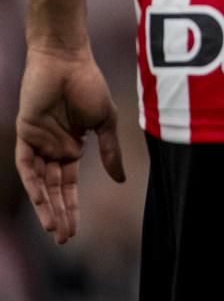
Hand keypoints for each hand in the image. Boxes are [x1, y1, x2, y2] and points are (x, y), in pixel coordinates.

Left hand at [15, 45, 124, 243]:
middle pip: (54, 190)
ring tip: (54, 228)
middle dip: (59, 215)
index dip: (72, 207)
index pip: (69, 185)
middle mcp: (52, 149)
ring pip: (39, 183)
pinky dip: (34, 183)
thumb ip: (110, 151)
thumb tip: (120, 181)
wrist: (69, 60)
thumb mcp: (106, 122)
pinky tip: (42, 200)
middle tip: (64, 239)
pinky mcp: (25, 134)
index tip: (75, 231)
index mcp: (71, 147)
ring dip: (46, 206)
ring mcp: (38, 143)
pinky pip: (27, 165)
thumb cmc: (90, 85)